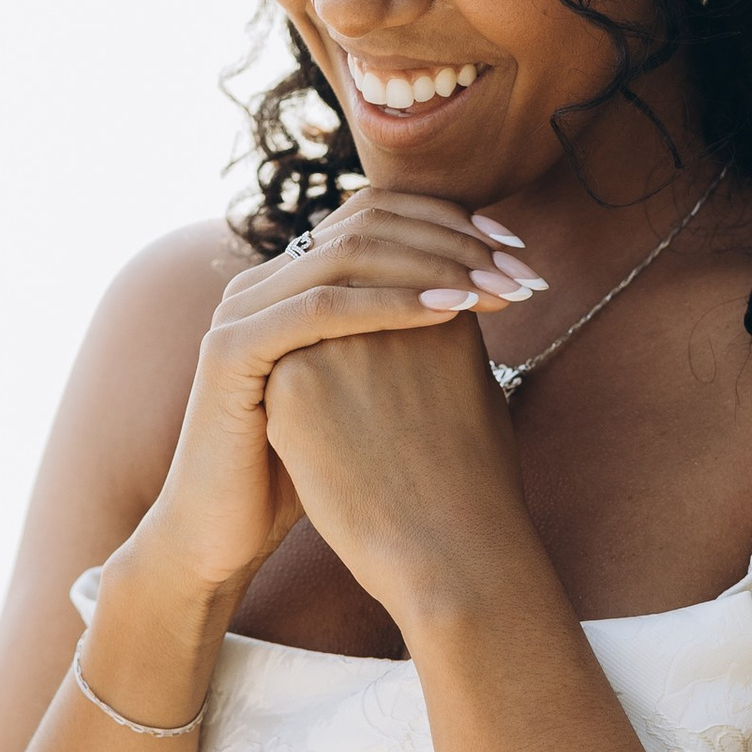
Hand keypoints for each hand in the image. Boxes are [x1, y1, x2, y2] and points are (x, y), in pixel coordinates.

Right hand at [125, 190, 544, 613]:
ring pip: (347, 255)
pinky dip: (390, 304)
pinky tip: (452, 313)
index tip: (517, 251)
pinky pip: (320, 308)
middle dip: (455, 243)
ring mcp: (241, 311)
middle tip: (522, 271)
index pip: (377, 215)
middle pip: (366, 223)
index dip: (452, 222)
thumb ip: (406, 334)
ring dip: (435, 266)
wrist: (229, 536)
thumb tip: (485, 292)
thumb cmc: (315, 472)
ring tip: (499, 290)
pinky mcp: (230, 351)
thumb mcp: (368, 389)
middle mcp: (263, 281)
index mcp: (293, 281)